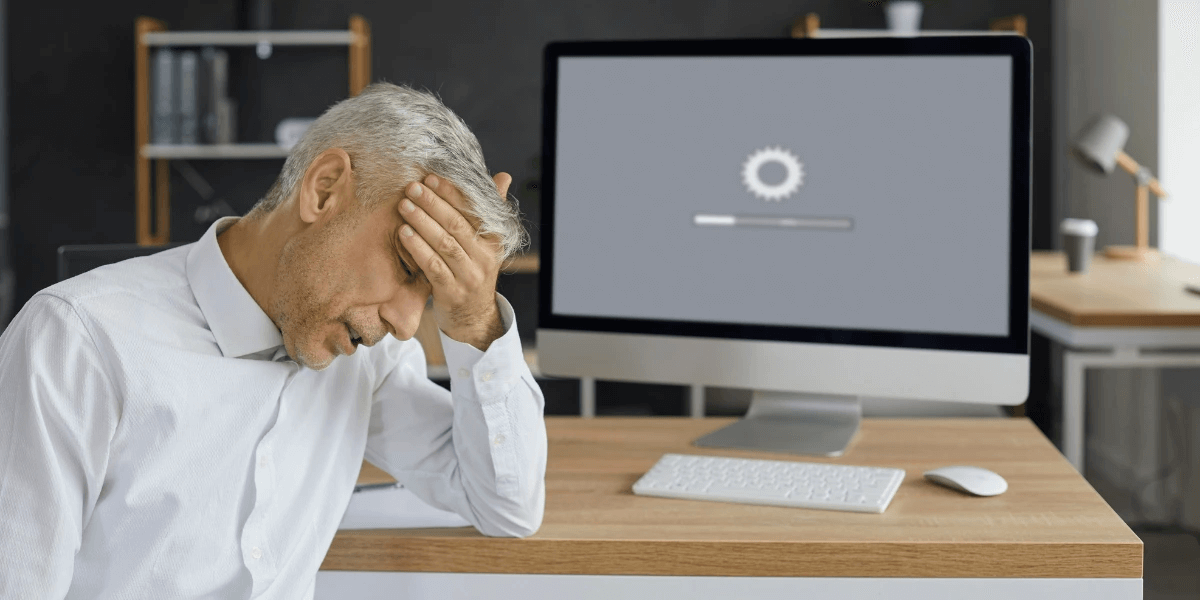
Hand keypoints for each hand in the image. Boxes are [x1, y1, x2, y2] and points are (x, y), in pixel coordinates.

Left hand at [397, 172, 512, 349]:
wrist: (473, 317)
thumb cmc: (473, 272)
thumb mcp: (485, 244)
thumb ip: (488, 211)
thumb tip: (503, 176)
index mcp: (493, 241)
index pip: (474, 211)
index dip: (452, 193)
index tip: (431, 178)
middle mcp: (484, 258)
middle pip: (457, 225)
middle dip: (433, 204)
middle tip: (413, 188)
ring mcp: (469, 277)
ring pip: (444, 244)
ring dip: (422, 223)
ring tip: (404, 206)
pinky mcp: (452, 292)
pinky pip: (433, 267)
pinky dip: (418, 249)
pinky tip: (404, 234)